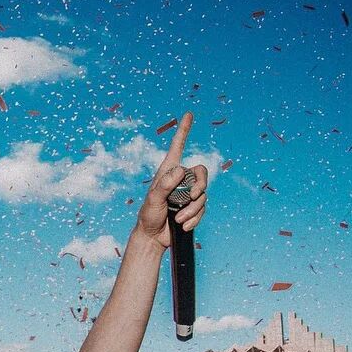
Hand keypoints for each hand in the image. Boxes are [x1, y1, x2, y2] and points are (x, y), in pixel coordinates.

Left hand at [132, 112, 208, 249]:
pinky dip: (194, 218)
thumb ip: (164, 185)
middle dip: (200, 185)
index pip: (177, 147)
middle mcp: (180, 180)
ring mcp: (188, 194)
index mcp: (168, 172)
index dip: (183, 131)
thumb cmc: (148, 216)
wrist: (153, 237)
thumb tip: (180, 170)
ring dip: (192, 209)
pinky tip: (183, 224)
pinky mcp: (193, 207)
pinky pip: (203, 208)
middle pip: (202, 173)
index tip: (188, 114)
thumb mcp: (152, 200)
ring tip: (178, 218)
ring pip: (203, 194)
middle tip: (192, 196)